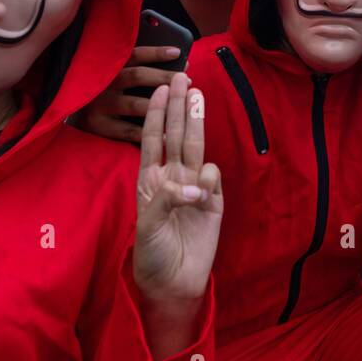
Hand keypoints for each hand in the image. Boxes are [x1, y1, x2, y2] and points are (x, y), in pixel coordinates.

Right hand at [72, 45, 182, 142]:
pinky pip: (128, 131)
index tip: (177, 53)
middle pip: (137, 76)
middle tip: (187, 80)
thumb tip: (176, 62)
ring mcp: (98, 105)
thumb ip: (135, 66)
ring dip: (161, 105)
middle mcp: (102, 83)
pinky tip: (167, 135)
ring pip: (135, 104)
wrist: (64, 112)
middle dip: (164, 77)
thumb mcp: (111, 74)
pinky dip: (149, 132)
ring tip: (181, 106)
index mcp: (107, 66)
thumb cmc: (100, 91)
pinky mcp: (97, 126)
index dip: (156, 53)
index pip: (134, 54)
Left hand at [132, 73, 222, 302]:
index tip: (159, 88)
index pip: (153, 139)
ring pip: (196, 147)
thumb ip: (165, 199)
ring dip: (196, 121)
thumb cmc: (152, 254)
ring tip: (196, 95)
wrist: (173, 283)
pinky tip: (201, 190)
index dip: (156, 113)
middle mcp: (172, 177)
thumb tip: (192, 183)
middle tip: (182, 77)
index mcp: (150, 179)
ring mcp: (194, 188)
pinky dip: (207, 177)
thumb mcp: (147, 226)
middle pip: (176, 134)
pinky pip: (212, 178)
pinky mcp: (214, 201)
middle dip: (178, 106)